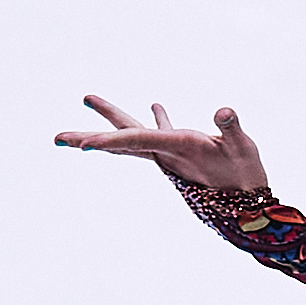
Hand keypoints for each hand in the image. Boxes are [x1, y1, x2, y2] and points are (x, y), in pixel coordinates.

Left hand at [53, 95, 268, 191]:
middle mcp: (165, 154)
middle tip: (55, 138)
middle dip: (87, 138)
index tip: (82, 146)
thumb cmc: (246, 177)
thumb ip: (232, 130)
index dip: (108, 141)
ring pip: (131, 134)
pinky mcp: (181, 153)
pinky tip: (154, 104)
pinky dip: (153, 119)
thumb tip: (224, 112)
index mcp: (176, 149)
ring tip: (87, 97)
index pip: (135, 141)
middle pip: (119, 141)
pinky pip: (157, 132)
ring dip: (109, 117)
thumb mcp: (242, 150)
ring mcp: (170, 154)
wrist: (249, 207)